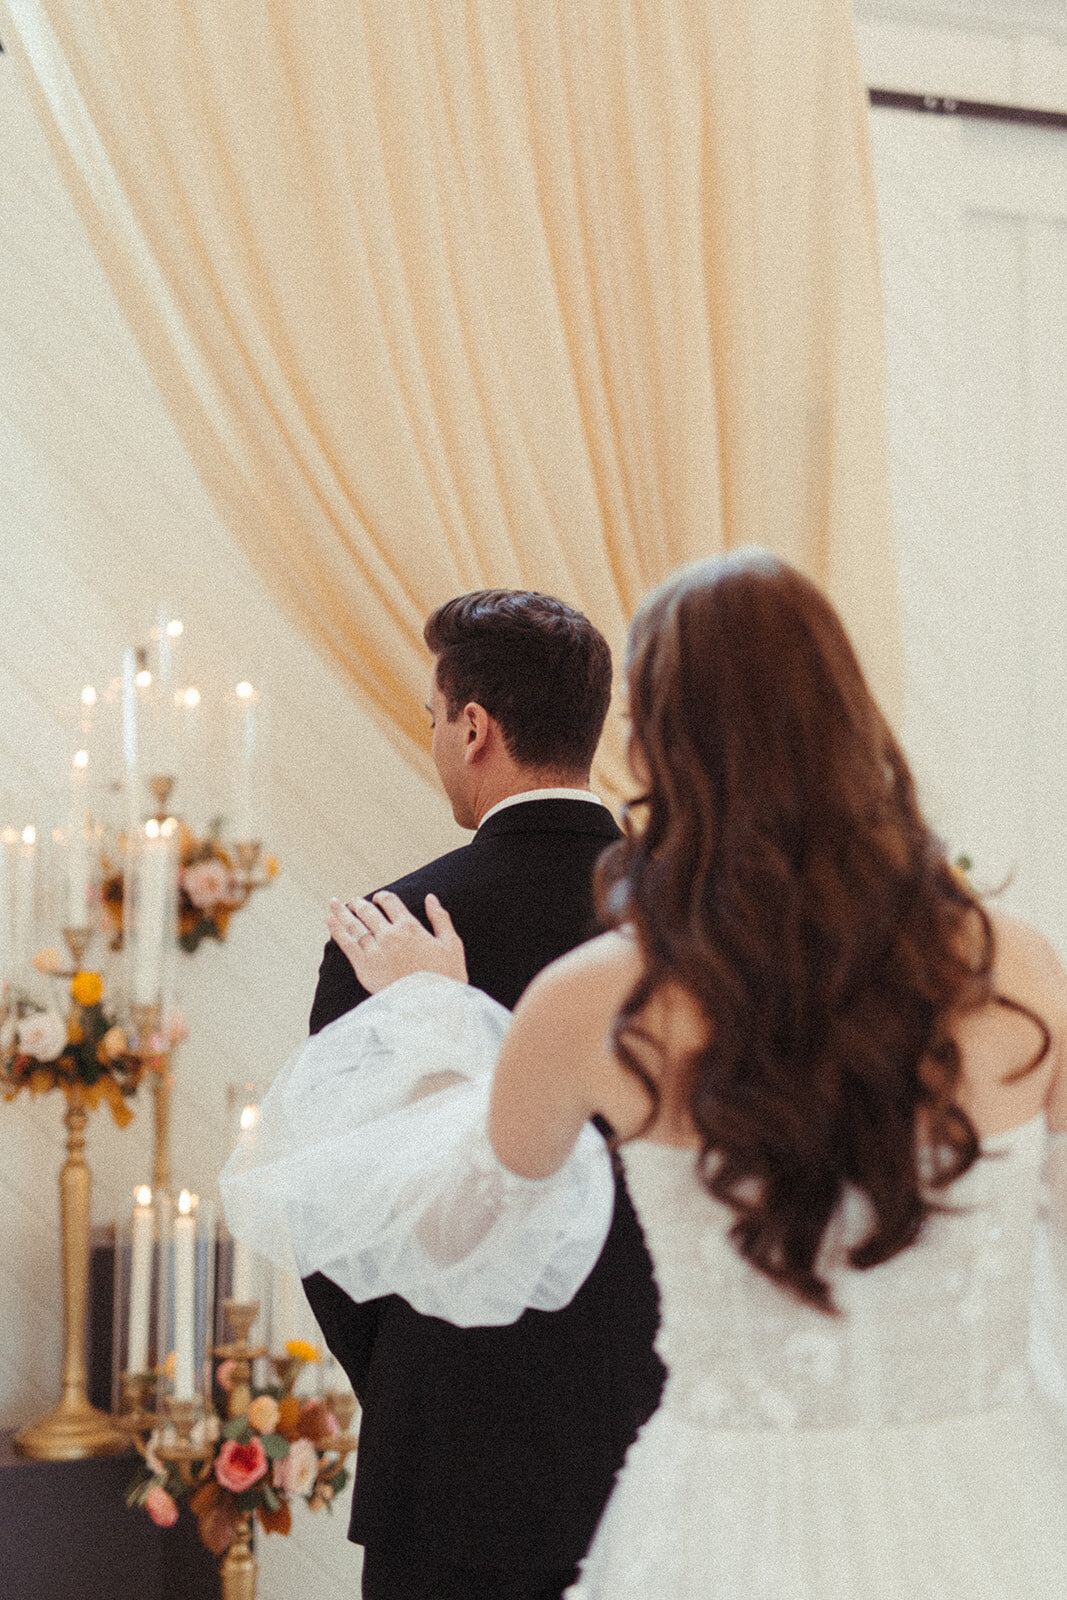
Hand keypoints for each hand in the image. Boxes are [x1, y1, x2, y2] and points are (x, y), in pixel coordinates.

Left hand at [327, 890, 467, 993]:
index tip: (378, 898)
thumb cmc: (446, 976)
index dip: (382, 897)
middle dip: (359, 904)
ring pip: (354, 925)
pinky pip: (346, 944)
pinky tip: (330, 919)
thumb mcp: (451, 944)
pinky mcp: (364, 967)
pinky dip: (337, 930)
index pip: (390, 902)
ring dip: (343, 912)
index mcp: (410, 926)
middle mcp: (389, 935)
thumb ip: (440, 918)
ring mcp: (375, 951)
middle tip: (353, 901)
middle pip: (369, 912)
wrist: (431, 1007)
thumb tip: (430, 897)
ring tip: (335, 903)